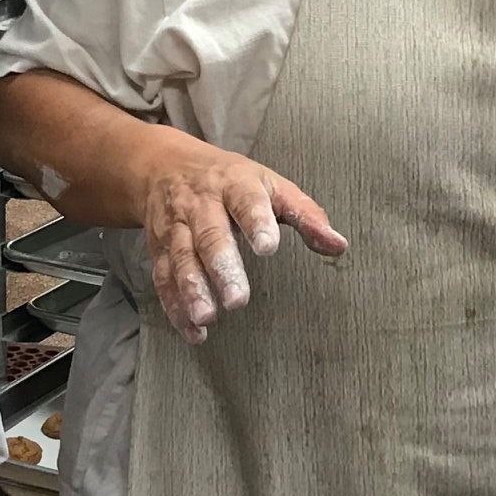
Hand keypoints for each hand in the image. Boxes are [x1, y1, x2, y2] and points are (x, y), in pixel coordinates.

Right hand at [136, 128, 347, 344]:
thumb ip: (305, 214)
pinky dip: (174, 305)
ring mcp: (176, 226)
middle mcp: (200, 203)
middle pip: (209, 234)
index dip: (256, 222)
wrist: (166, 166)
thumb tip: (338, 245)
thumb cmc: (229, 180)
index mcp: (233, 183)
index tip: (268, 247)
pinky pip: (162, 277)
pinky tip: (193, 330)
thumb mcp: (270, 184)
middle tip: (237, 299)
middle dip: (221, 267)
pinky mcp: (158, 248)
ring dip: (191, 289)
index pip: (245, 200)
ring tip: (207, 317)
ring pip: (180, 257)